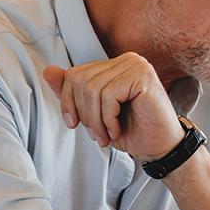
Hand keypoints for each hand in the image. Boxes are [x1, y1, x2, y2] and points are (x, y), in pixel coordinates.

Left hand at [43, 53, 182, 160]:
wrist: (160, 148)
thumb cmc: (131, 131)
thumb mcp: (94, 113)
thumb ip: (73, 93)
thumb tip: (48, 71)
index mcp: (115, 65)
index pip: (75, 74)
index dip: (68, 102)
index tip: (74, 125)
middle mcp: (127, 60)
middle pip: (80, 80)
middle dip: (82, 113)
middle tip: (96, 135)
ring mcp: (137, 65)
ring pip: (92, 89)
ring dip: (95, 120)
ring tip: (106, 136)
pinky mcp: (143, 76)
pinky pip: (109, 95)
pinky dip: (108, 118)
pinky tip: (117, 129)